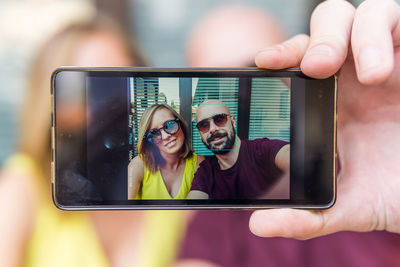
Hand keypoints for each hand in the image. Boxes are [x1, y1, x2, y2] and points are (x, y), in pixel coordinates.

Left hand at [250, 0, 399, 238]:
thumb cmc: (397, 190)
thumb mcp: (352, 206)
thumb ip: (307, 217)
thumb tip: (257, 224)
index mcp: (330, 101)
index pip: (297, 61)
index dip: (281, 54)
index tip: (264, 63)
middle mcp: (354, 75)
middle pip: (324, 27)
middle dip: (318, 39)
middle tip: (317, 68)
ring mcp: (387, 58)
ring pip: (360, 13)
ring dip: (357, 36)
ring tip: (371, 77)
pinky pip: (397, 15)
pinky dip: (384, 33)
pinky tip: (384, 69)